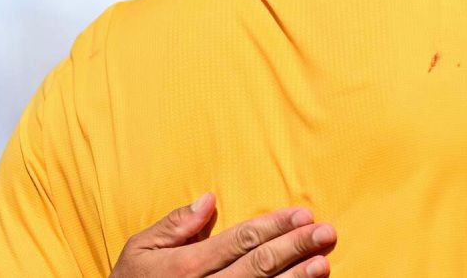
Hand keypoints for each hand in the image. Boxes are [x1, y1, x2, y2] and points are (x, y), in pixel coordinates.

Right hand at [110, 193, 335, 277]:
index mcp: (185, 266)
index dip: (274, 226)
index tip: (303, 215)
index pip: (241, 240)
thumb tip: (209, 200)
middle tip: (326, 233)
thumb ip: (174, 224)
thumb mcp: (140, 249)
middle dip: (295, 248)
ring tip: (323, 263)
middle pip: (258, 266)